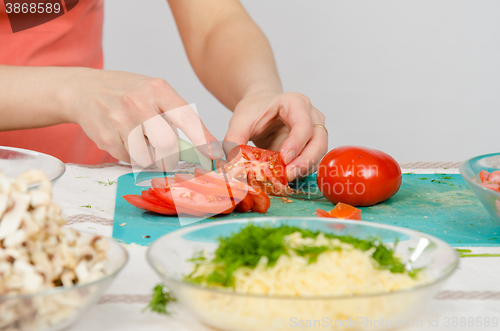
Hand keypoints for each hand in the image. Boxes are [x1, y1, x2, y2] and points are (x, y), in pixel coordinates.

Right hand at [64, 68, 222, 166]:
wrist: (84, 89)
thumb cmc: (126, 92)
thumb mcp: (152, 91)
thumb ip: (173, 114)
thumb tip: (199, 146)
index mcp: (157, 89)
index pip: (186, 118)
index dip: (203, 139)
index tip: (214, 154)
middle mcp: (139, 103)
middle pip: (167, 145)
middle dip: (171, 157)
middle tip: (168, 157)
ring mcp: (120, 120)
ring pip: (147, 156)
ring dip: (148, 157)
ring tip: (140, 141)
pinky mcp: (105, 137)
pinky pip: (128, 159)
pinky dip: (130, 155)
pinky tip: (123, 139)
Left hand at [224, 92, 327, 181]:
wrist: (261, 108)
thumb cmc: (255, 110)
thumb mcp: (241, 120)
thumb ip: (234, 139)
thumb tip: (231, 164)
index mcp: (296, 103)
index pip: (304, 123)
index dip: (296, 142)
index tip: (285, 158)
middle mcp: (311, 116)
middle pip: (319, 140)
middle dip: (306, 160)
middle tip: (289, 175)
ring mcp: (315, 132)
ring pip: (319, 153)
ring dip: (305, 168)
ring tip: (286, 179)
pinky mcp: (311, 147)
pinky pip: (312, 160)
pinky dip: (302, 171)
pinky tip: (287, 178)